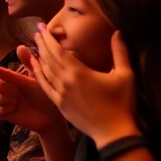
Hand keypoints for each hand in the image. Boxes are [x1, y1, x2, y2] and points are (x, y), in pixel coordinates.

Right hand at [0, 47, 65, 136]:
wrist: (51, 116)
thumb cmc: (46, 95)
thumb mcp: (39, 79)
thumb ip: (29, 63)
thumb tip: (20, 46)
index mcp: (12, 78)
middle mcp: (4, 88)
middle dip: (3, 88)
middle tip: (18, 93)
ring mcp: (2, 101)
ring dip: (6, 100)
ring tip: (18, 102)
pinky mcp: (2, 113)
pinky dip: (6, 110)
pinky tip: (16, 110)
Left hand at [30, 25, 137, 147]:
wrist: (113, 133)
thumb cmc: (122, 104)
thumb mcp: (125, 75)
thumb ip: (120, 52)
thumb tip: (118, 32)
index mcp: (79, 73)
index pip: (58, 51)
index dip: (49, 38)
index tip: (42, 27)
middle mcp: (65, 81)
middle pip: (48, 58)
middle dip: (41, 43)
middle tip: (36, 31)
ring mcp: (60, 94)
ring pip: (45, 71)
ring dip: (38, 57)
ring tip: (35, 45)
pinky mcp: (59, 104)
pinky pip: (44, 86)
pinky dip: (38, 74)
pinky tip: (34, 67)